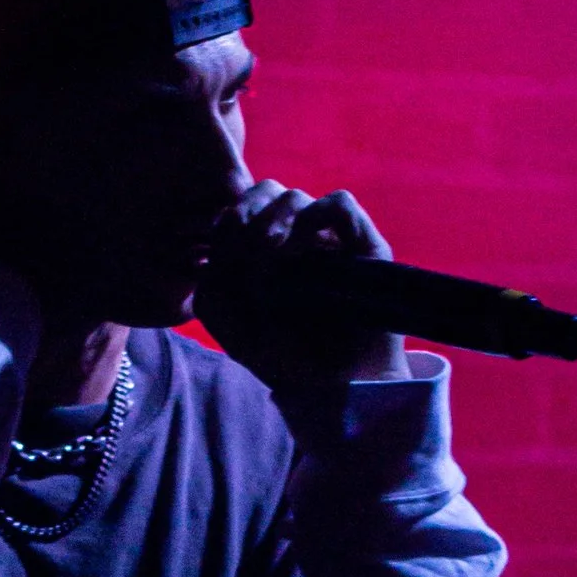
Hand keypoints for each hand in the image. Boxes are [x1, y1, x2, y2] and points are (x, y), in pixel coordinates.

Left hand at [194, 182, 408, 393]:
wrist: (336, 386)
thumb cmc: (286, 359)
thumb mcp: (233, 331)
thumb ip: (213, 290)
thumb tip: (216, 255)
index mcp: (263, 251)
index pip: (237, 208)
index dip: (224, 225)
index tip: (221, 261)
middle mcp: (296, 238)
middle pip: (264, 190)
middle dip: (245, 217)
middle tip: (245, 255)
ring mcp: (329, 238)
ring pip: (294, 195)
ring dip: (273, 223)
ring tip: (273, 262)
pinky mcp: (363, 243)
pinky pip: (339, 203)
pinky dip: (314, 217)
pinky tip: (300, 252)